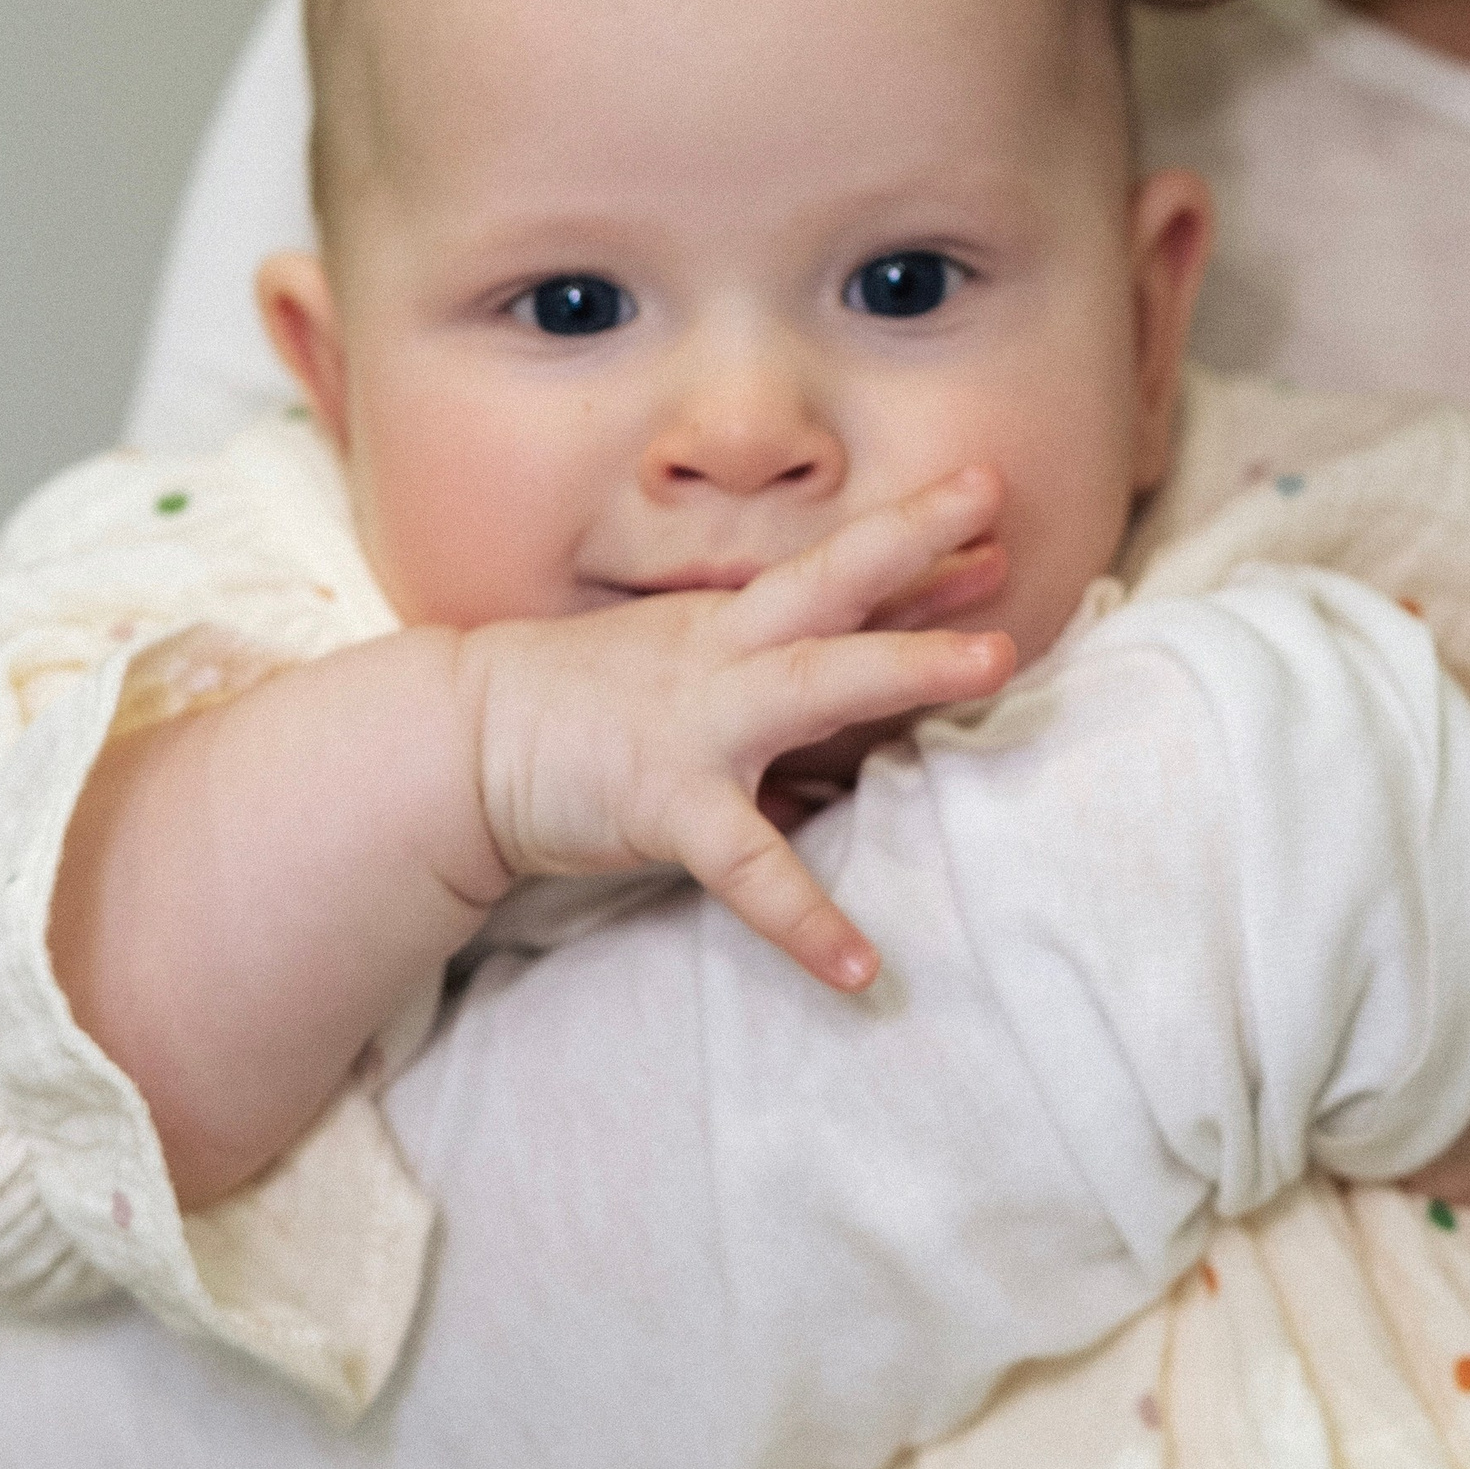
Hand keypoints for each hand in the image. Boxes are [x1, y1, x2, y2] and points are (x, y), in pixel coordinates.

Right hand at [459, 470, 1015, 991]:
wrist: (465, 742)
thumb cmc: (594, 704)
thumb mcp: (698, 668)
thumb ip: (797, 678)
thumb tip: (905, 683)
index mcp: (733, 623)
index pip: (836, 569)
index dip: (914, 536)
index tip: (989, 500)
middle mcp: (725, 655)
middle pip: (832, 585)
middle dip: (915, 550)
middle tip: (1004, 528)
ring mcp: (697, 723)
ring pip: (812, 682)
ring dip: (904, 663)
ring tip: (995, 663)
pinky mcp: (665, 804)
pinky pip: (748, 865)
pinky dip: (804, 918)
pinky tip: (861, 967)